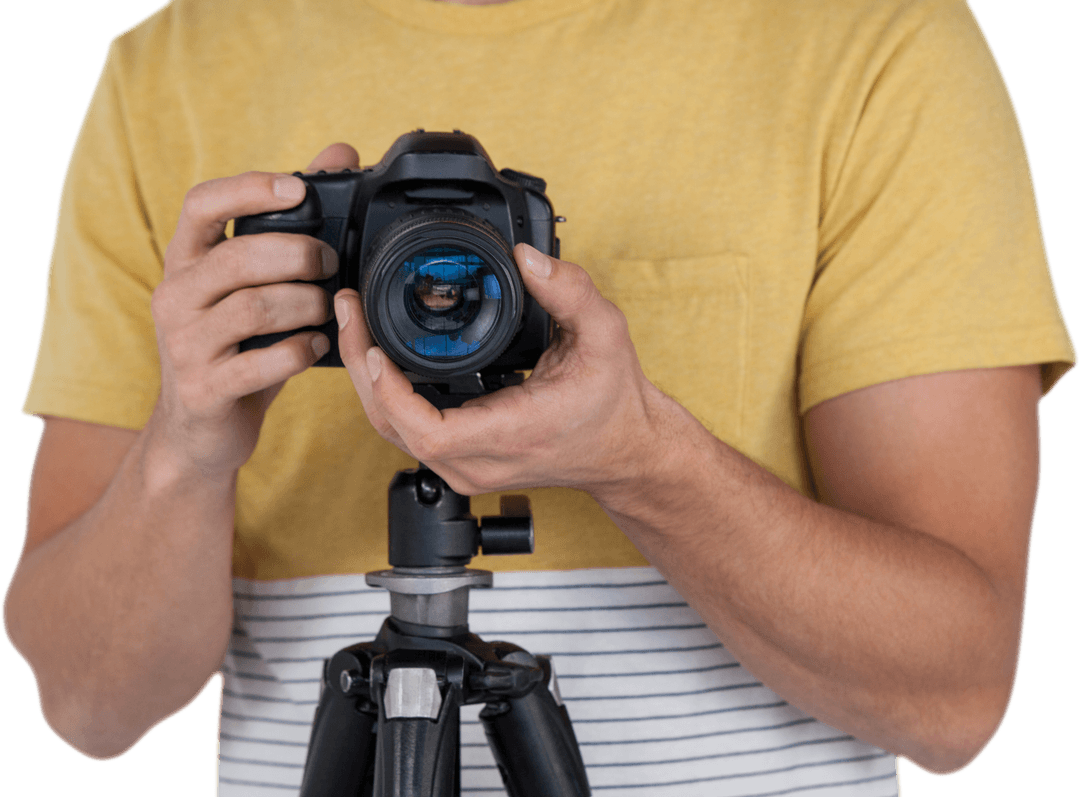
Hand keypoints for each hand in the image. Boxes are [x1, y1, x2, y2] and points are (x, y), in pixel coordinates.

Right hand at [148, 144, 360, 479]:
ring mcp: (184, 344)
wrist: (198, 430)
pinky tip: (315, 347)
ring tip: (328, 309)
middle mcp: (175, 296)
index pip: (200, 204)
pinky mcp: (203, 389)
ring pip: (256, 309)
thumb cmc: (235, 347)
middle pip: (240, 257)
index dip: (249, 189)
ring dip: (307, 305)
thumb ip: (289, 226)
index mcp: (185, 262)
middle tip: (331, 263)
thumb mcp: (253, 287)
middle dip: (299, 255)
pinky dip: (300, 351)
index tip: (298, 190)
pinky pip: (262, 362)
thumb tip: (339, 154)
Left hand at [335, 244, 665, 496]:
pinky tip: (379, 357)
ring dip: (367, 383)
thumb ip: (569, 290)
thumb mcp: (605, 334)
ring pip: (394, 434)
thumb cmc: (615, 402)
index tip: (373, 348)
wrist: (626, 451)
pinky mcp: (464, 464)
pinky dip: (386, 396)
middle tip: (350, 311)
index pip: (430, 432)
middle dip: (360, 372)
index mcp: (513, 433)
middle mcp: (482, 462)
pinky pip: (408, 434)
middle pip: (394, 429)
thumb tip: (527, 256)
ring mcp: (469, 469)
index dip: (390, 391)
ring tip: (356, 327)